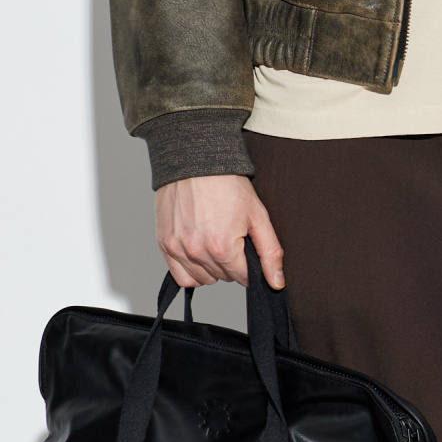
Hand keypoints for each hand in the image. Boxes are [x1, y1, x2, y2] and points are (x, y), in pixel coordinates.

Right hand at [154, 175, 284, 288]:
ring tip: (215, 242)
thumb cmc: (227, 183)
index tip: (246, 247)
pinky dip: (192, 270)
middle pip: (224, 278)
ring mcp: (178, 248)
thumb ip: (270, 252)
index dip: (249, 265)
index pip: (243, 278)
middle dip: (232, 264)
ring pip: (203, 279)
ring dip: (213, 268)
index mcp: (223, 246)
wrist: (195, 159)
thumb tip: (276, 282)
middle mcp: (197, 251)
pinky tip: (200, 253)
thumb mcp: (257, 215)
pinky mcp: (165, 244)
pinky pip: (181, 276)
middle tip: (231, 237)